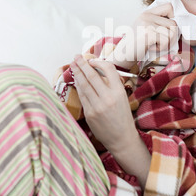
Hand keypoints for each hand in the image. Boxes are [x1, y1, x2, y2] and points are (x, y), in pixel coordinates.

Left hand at [71, 55, 150, 186]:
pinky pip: (82, 96)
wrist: (122, 138)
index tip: (92, 60)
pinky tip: (76, 81)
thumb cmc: (123, 116)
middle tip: (76, 57)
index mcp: (119, 91)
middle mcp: (108, 97)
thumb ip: (111, 85)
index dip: (98, 62)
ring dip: (77, 74)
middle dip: (82, 64)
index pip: (108, 69)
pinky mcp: (89, 114)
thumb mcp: (122, 98)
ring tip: (73, 66)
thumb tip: (96, 70)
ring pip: (84, 85)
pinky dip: (78, 87)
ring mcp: (97, 106)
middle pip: (92, 76)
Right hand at [108, 3, 177, 68]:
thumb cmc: (138, 43)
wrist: (124, 54)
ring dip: (166, 43)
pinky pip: (166, 40)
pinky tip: (152, 48)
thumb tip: (176, 24)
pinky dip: (161, 48)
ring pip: (171, 33)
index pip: (169, 6)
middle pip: (173, 23)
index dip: (174, 17)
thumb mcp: (146, 28)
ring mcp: (147, 24)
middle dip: (172, 36)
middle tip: (161, 42)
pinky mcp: (148, 33)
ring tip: (155, 45)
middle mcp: (147, 16)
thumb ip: (158, 22)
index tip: (169, 28)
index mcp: (147, 13)